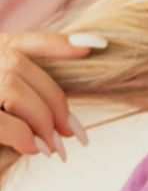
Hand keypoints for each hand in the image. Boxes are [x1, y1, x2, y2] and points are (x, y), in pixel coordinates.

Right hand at [0, 29, 103, 161]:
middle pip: (20, 66)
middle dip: (55, 102)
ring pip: (13, 88)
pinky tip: (33, 149)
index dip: (58, 43)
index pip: (23, 42)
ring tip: (52, 148)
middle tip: (74, 135)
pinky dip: (23, 135)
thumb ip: (29, 102)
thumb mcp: (9, 112)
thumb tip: (66, 122)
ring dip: (42, 120)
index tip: (95, 45)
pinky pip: (1, 120)